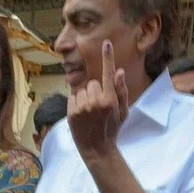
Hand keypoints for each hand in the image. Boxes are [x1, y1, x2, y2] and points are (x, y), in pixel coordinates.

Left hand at [67, 40, 127, 161]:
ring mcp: (82, 107)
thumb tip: (119, 72)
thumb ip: (121, 91)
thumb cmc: (112, 129)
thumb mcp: (122, 112)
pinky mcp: (71, 112)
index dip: (108, 58)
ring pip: (82, 90)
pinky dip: (76, 103)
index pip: (108, 74)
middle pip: (93, 83)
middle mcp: (96, 102)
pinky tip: (82, 114)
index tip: (106, 43)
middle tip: (99, 107)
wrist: (96, 148)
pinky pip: (73, 97)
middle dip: (96, 91)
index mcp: (110, 100)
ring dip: (85, 97)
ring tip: (90, 112)